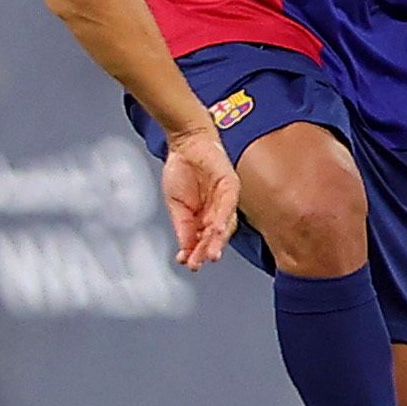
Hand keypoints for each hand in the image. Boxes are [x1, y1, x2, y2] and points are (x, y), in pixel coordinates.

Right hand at [161, 125, 238, 270]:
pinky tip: (215, 230)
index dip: (195, 252)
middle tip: (198, 262)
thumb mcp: (176, 205)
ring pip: (225, 225)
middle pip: (216, 236)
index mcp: (205, 216)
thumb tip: (185, 248)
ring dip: (217, 240)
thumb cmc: (181, 169)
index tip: (187, 263)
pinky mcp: (231, 185)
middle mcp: (218, 211)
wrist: (185, 142)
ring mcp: (226, 199)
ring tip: (210, 253)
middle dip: (206, 250)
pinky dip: (222, 219)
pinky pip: (228, 205)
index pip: (203, 240)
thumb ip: (182, 227)